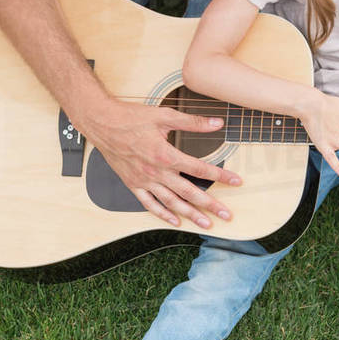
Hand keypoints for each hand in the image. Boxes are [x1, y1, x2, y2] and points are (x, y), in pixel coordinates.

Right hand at [78, 99, 241, 227]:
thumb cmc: (130, 118)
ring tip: (207, 224)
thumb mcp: (164, 115)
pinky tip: (175, 221)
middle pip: (189, 192)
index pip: (200, 168)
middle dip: (210, 205)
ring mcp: (144, 181)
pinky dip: (163, 214)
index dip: (220, 175)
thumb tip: (216, 123)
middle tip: (227, 215)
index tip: (236, 181)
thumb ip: (192, 122)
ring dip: (190, 215)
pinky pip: (150, 204)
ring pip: (171, 202)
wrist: (102, 123)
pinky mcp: (133, 184)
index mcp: (165, 155)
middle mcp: (156, 172)